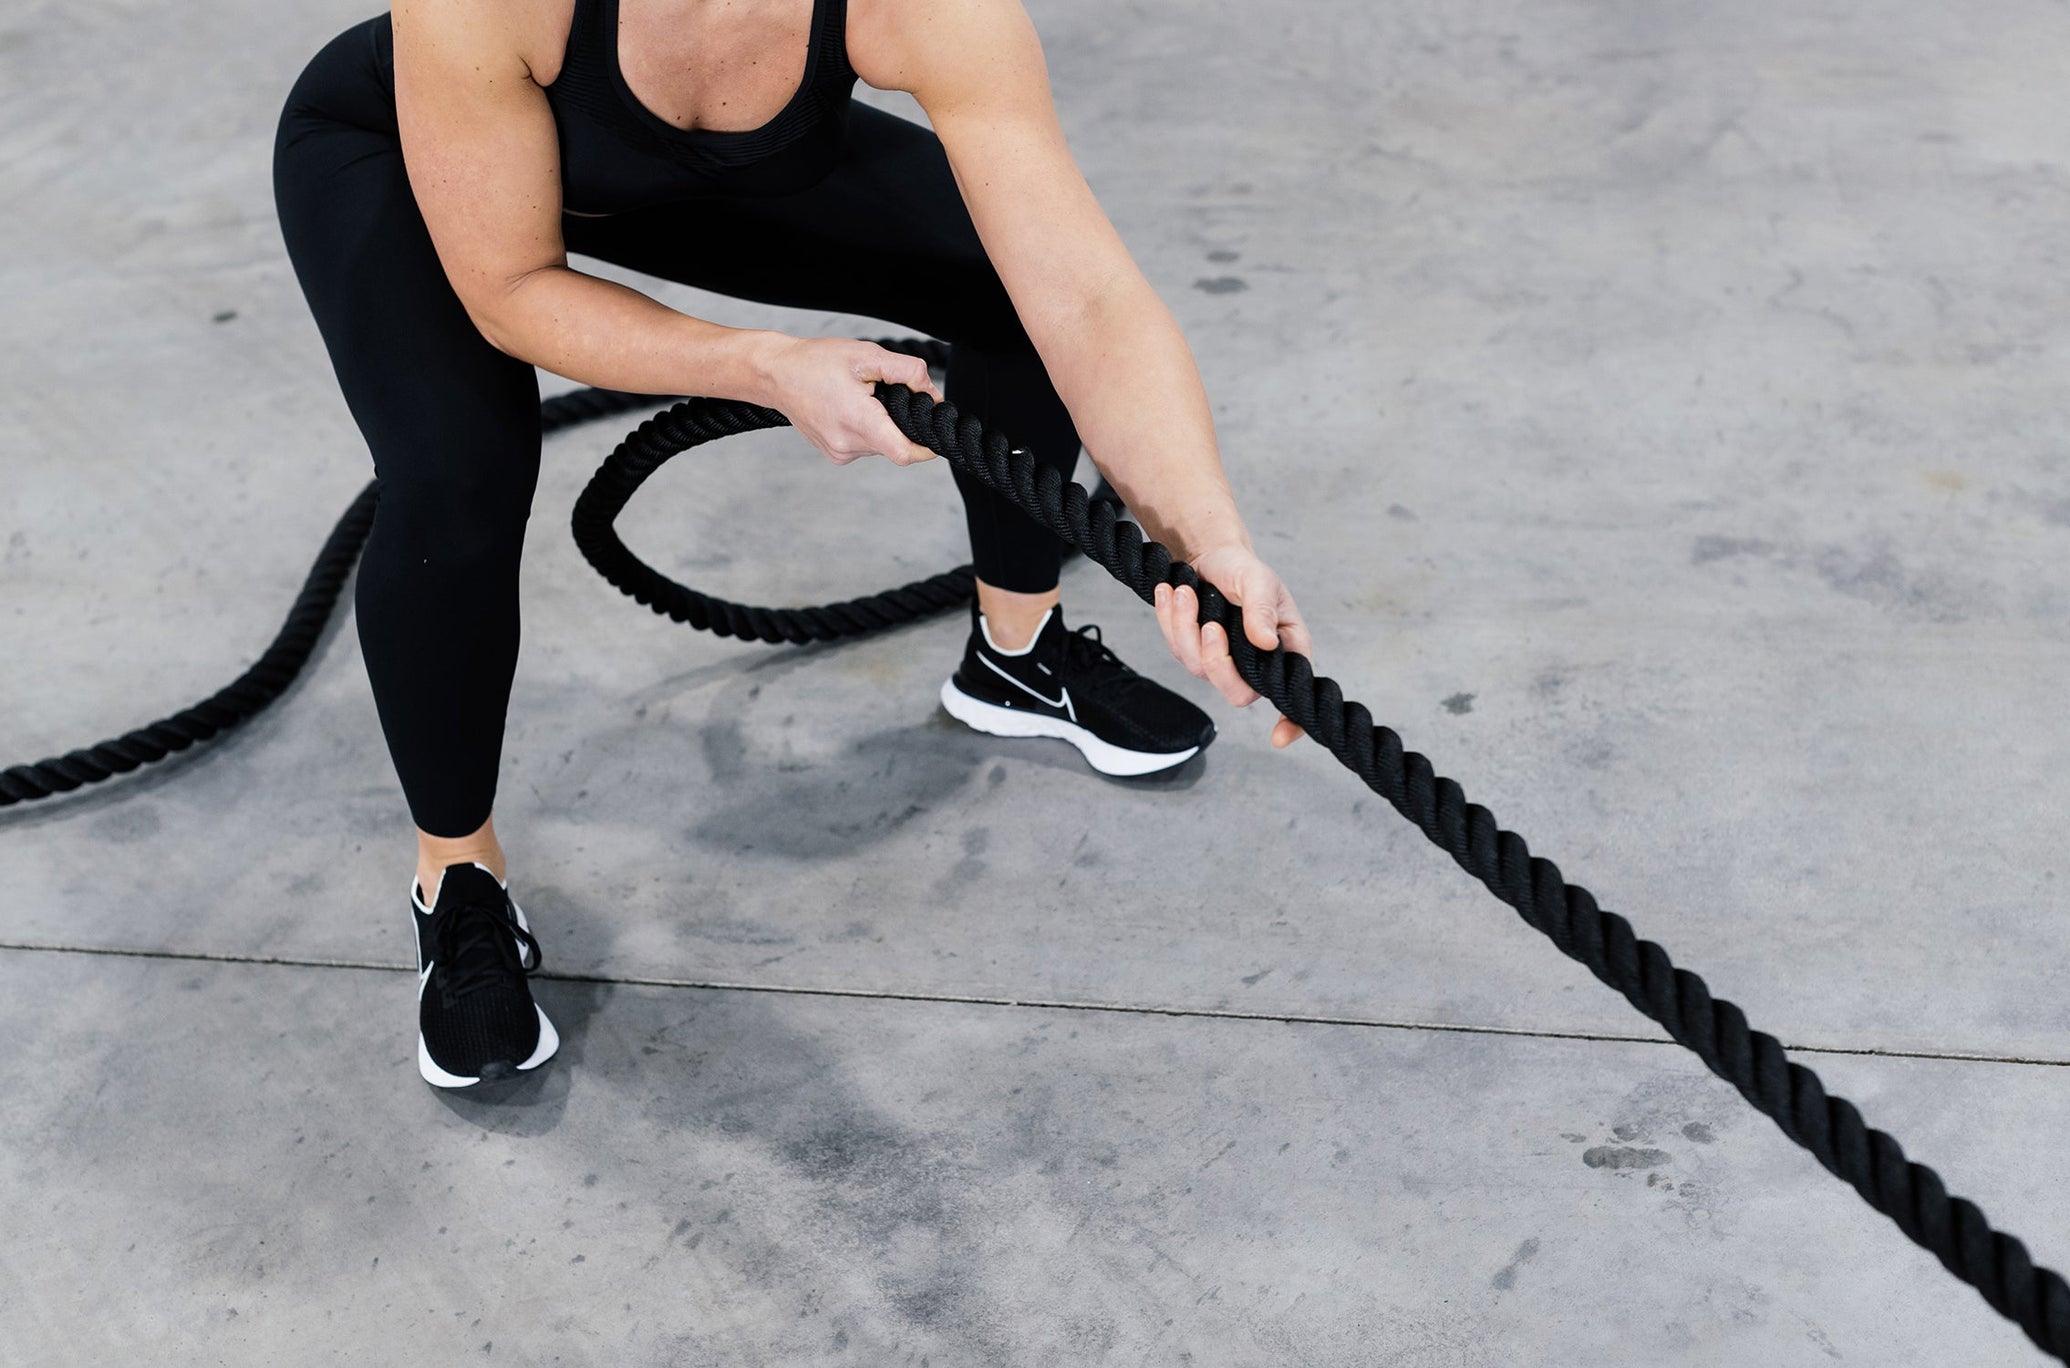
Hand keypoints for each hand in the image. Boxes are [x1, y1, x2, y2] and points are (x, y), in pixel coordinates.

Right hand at [760, 336, 942, 466]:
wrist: (776, 375)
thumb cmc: (817, 361)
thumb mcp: (867, 355)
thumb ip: (907, 373)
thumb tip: (932, 395)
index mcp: (858, 422)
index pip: (905, 453)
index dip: (927, 446)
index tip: (933, 430)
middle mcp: (847, 445)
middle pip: (896, 445)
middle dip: (901, 422)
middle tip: (885, 394)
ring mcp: (839, 453)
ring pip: (881, 445)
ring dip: (883, 424)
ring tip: (862, 398)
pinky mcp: (835, 454)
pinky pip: (866, 445)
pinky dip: (868, 429)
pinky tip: (851, 408)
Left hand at [1153, 544, 1310, 748]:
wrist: (1212, 558)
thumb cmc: (1244, 572)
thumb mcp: (1259, 580)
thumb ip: (1262, 609)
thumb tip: (1265, 643)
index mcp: (1284, 654)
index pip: (1293, 699)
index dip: (1290, 724)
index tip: (1278, 738)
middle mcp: (1254, 666)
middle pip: (1237, 693)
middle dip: (1217, 661)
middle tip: (1210, 624)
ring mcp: (1221, 663)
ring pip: (1198, 668)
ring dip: (1185, 628)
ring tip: (1183, 591)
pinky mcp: (1193, 653)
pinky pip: (1176, 648)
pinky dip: (1169, 620)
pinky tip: (1168, 593)